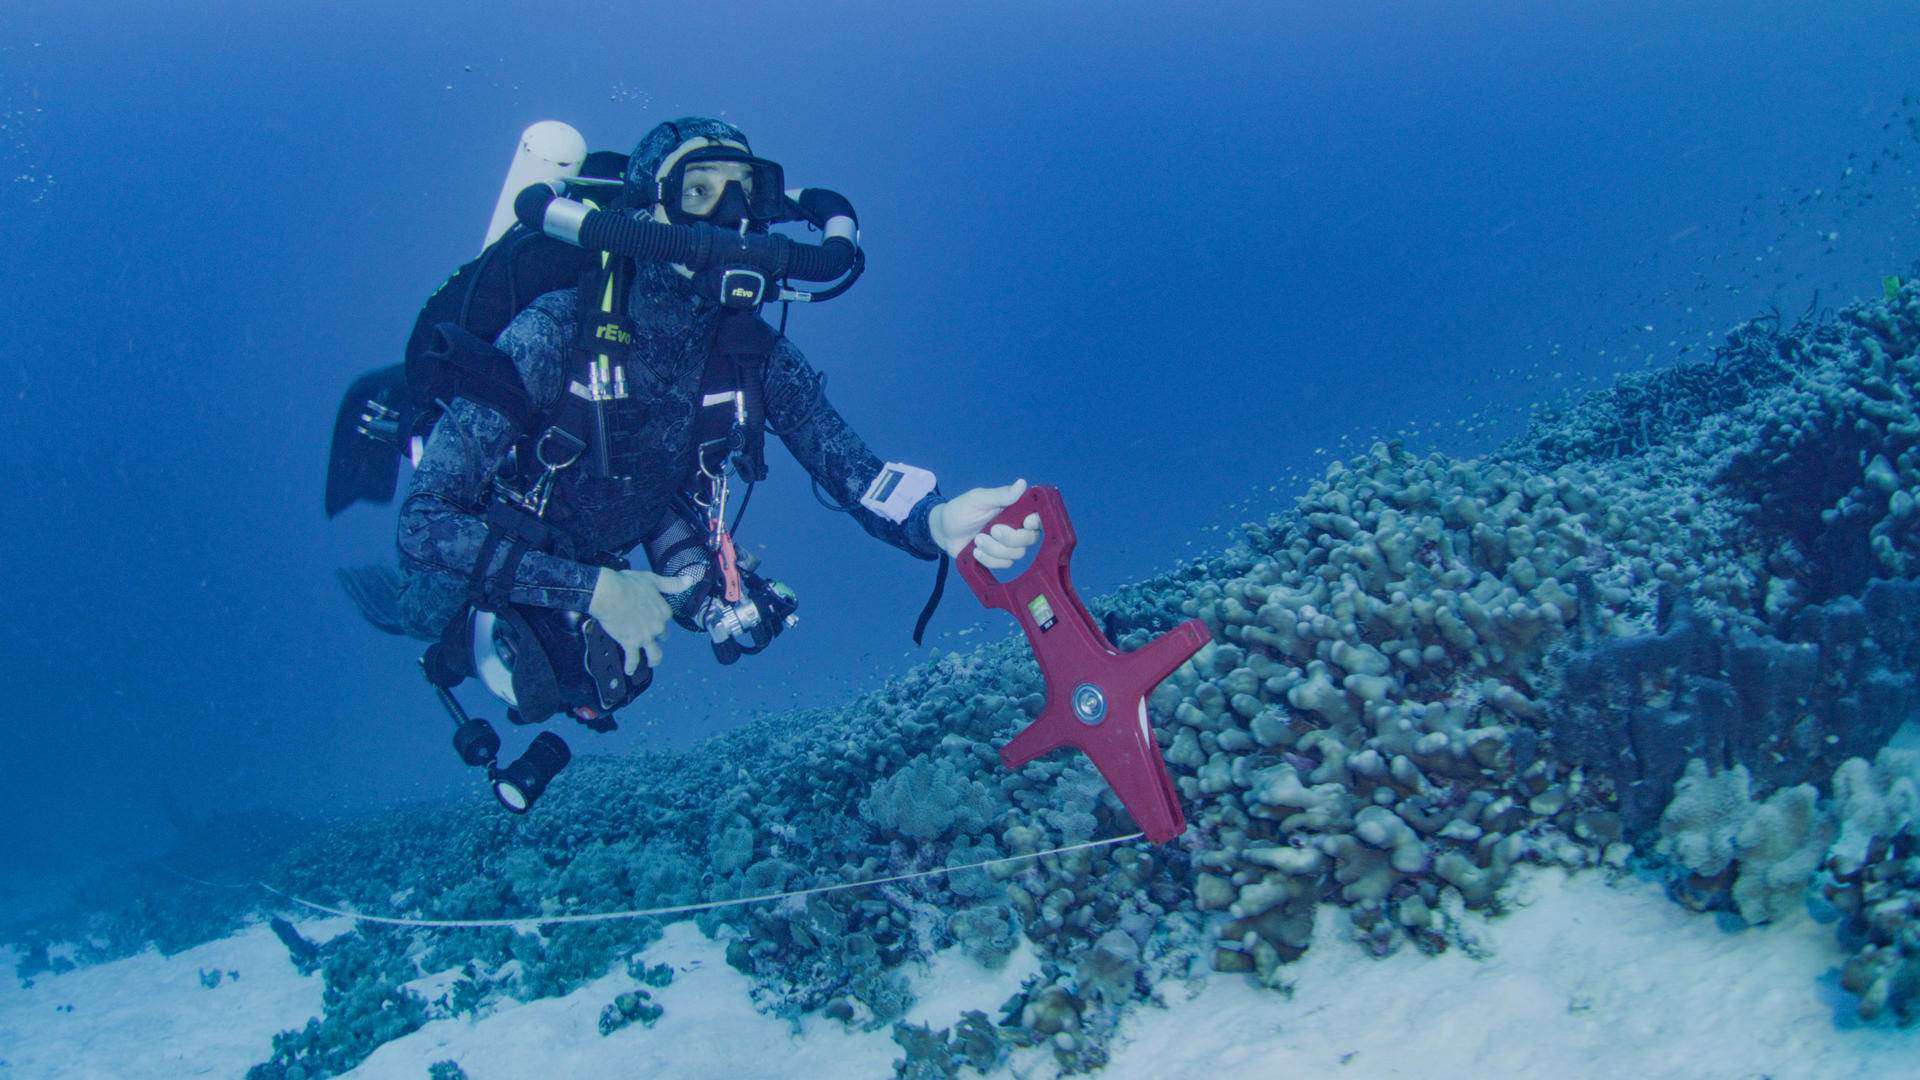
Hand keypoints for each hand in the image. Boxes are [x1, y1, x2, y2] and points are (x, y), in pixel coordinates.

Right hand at [588, 568, 692, 673]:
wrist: (609, 593)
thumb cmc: (628, 584)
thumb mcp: (653, 580)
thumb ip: (672, 584)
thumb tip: (691, 579)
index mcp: (663, 611)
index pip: (666, 619)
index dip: (659, 619)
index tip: (653, 619)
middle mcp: (657, 626)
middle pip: (662, 636)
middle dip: (658, 638)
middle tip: (651, 640)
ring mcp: (645, 637)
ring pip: (655, 654)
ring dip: (654, 660)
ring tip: (651, 662)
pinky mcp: (631, 643)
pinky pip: (633, 659)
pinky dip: (631, 666)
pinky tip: (629, 670)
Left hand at [929, 478, 1043, 568]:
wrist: (943, 531)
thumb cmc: (961, 510)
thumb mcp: (978, 498)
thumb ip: (1000, 495)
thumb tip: (1022, 483)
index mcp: (1014, 510)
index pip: (1038, 516)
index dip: (1037, 522)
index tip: (1025, 522)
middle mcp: (1015, 527)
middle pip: (1029, 539)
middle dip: (1010, 538)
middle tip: (991, 530)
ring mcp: (1007, 545)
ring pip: (1016, 554)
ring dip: (994, 549)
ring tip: (976, 540)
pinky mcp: (998, 559)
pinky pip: (1004, 565)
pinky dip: (988, 559)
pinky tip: (975, 551)